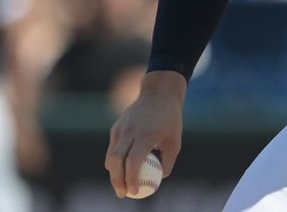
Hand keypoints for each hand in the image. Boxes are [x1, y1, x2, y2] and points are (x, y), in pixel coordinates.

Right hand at [104, 71, 186, 197]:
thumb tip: (159, 179)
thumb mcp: (175, 141)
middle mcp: (130, 131)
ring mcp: (121, 128)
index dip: (131, 179)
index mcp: (145, 135)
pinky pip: (113, 147)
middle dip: (117, 180)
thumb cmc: (170, 119)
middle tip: (122, 193)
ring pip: (111, 155)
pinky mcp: (116, 126)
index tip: (134, 191)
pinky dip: (115, 160)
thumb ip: (168, 161)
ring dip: (113, 172)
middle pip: (116, 161)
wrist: (159, 93)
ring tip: (120, 184)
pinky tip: (121, 168)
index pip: (133, 162)